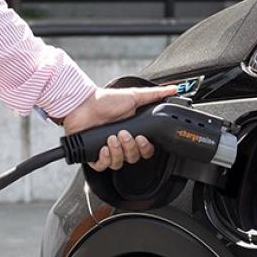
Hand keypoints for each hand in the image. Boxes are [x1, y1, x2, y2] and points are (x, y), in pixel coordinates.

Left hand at [61, 85, 180, 171]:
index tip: (141, 138)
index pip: (145, 150)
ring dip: (117, 152)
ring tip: (111, 137)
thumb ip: (155, 95)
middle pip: (133, 158)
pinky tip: (103, 147)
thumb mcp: (134, 96)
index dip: (145, 148)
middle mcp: (120, 144)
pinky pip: (102, 166)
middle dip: (130, 147)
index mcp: (132, 133)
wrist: (82, 103)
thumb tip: (173, 89)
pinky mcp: (92, 155)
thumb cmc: (105, 100)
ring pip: (119, 164)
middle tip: (124, 134)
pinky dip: (104, 159)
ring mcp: (107, 150)